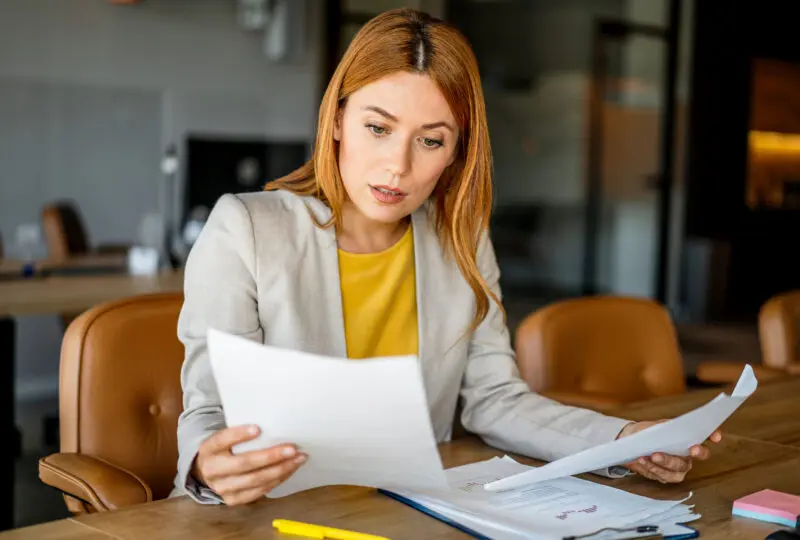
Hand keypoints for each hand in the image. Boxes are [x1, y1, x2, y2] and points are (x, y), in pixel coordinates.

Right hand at [191, 425, 306, 504]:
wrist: (209, 472)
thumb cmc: (226, 449)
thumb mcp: (226, 438)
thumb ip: (241, 434)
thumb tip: (273, 424)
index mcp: (209, 449)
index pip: (222, 440)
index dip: (239, 434)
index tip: (258, 428)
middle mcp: (212, 470)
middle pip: (243, 463)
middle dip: (270, 456)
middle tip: (292, 448)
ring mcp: (222, 488)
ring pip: (255, 480)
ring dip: (280, 469)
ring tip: (298, 459)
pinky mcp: (233, 500)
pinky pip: (259, 491)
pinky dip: (277, 480)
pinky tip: (289, 470)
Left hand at [616, 420, 721, 483]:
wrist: (632, 440)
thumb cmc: (648, 432)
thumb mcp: (659, 425)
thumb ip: (669, 427)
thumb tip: (676, 427)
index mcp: (688, 442)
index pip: (704, 440)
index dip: (712, 437)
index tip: (712, 439)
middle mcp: (686, 459)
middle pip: (686, 462)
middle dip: (673, 459)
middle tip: (661, 455)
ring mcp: (676, 470)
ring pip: (674, 473)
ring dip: (661, 465)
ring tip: (649, 457)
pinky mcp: (663, 476)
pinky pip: (661, 476)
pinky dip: (651, 468)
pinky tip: (642, 460)